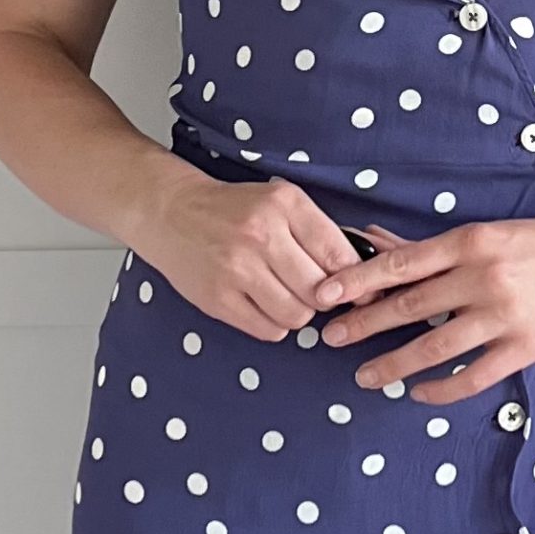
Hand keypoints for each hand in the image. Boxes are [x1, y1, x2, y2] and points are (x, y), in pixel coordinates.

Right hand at [135, 168, 368, 342]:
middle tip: (314, 291)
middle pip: (320, 291)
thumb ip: (319, 233)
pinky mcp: (219, 299)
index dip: (354, 279)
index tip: (357, 288)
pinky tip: (263, 304)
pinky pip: (269, 331)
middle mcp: (261, 235)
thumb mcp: (280, 202)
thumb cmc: (234, 210)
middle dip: (324, 297)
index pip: (338, 254)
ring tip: (284, 295)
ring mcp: (237, 270)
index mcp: (283, 205)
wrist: (171, 213)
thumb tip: (363, 274)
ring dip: (298, 313)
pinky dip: (274, 324)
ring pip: (297, 316)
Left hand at [314, 212, 534, 402]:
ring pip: (435, 348)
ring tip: (365, 375)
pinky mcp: (523, 347)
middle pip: (410, 307)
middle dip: (364, 325)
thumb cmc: (531, 244)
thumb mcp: (480, 235)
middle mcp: (483, 278)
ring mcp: (504, 316)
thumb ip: (427, 249)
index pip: (401, 264)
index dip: (358, 281)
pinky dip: (440, 390)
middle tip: (331, 338)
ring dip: (393, 364)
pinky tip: (417, 393)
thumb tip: (372, 242)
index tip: (326, 295)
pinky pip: (472, 377)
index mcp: (469, 242)